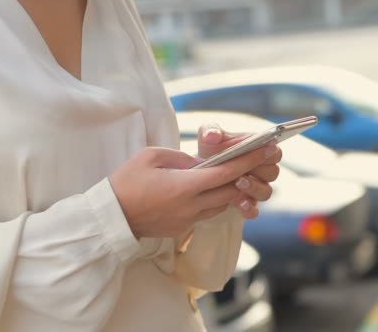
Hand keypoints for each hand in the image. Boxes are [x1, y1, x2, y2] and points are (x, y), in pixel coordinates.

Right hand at [108, 146, 273, 238]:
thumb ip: (182, 158)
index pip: (227, 173)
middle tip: (261, 159)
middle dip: (248, 174)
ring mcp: (188, 220)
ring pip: (222, 204)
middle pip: (231, 191)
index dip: (249, 160)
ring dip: (231, 189)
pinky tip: (212, 189)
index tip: (267, 149)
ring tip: (236, 173)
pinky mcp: (182, 228)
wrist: (110, 217)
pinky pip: (207, 213)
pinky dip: (215, 200)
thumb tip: (203, 163)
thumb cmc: (126, 182)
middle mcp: (191, 206)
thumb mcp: (152, 157)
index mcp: (185, 187)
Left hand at [198, 123, 281, 218]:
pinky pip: (254, 211)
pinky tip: (238, 203)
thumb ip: (210, 131)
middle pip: (273, 173)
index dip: (270, 152)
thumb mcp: (207, 138)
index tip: (259, 150)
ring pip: (266, 192)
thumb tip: (213, 136)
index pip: (276, 152)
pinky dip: (248, 208)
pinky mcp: (246, 204)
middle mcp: (261, 171)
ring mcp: (255, 189)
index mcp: (259, 152)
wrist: (198, 174)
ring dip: (254, 188)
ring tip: (239, 183)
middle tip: (247, 168)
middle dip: (261, 171)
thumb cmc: (209, 152)